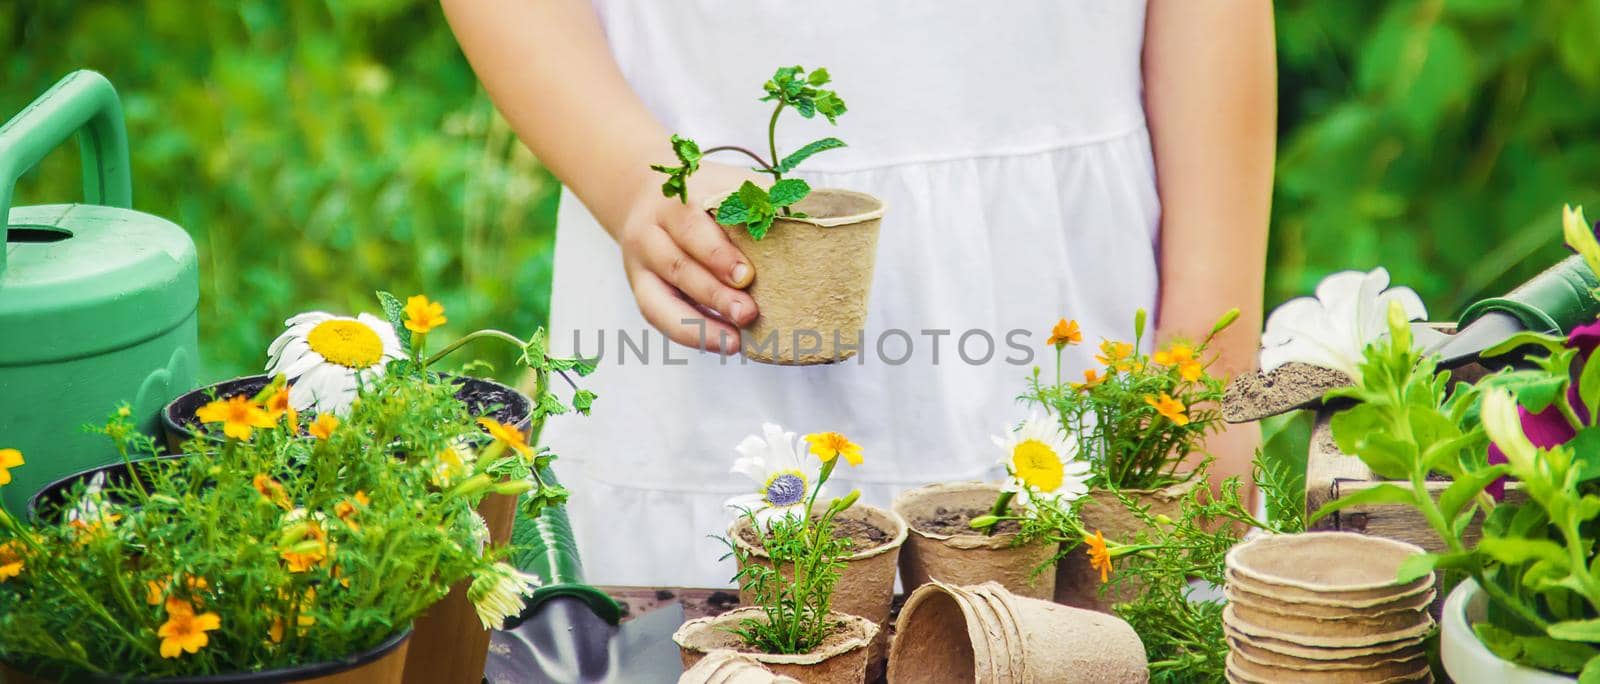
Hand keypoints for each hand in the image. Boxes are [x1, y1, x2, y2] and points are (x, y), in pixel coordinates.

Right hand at [616, 161, 766, 352]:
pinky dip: (687, 333)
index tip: (747, 276)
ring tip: (735, 341)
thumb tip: (810, 219)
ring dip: (700, 321)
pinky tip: (719, 343)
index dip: (718, 253)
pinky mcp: (640, 284)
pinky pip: (656, 313)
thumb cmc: (705, 194)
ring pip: (661, 295)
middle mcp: (653, 227)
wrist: (643, 192)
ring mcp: (642, 258)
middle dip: (715, 292)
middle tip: (748, 313)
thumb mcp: (730, 184)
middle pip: (679, 263)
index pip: (693, 226)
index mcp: (679, 197)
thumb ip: (763, 200)